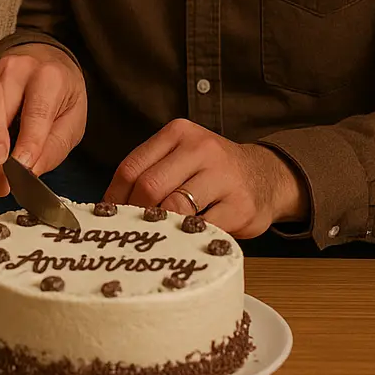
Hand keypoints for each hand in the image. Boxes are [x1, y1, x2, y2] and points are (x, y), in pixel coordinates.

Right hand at [0, 43, 86, 174]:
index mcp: (48, 76)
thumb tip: (29, 171)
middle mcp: (18, 68)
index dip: (27, 144)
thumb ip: (54, 146)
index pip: (36, 113)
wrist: (46, 61)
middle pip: (0, 114)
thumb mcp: (73, 120)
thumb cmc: (62, 95)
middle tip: (1, 183)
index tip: (19, 170)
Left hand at [103, 119, 308, 237]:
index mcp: (179, 133)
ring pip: (175, 208)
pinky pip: (203, 228)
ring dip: (161, 228)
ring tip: (156, 238)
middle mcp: (202, 148)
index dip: (114, 198)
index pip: (132, 167)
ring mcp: (224, 176)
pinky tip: (184, 241)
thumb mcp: (182, 156)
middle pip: (149, 187)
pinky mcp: (241, 206)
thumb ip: (150, 171)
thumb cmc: (212, 172)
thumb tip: (108, 207)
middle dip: (135, 215)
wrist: (266, 176)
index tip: (108, 217)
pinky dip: (189, 239)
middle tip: (132, 232)